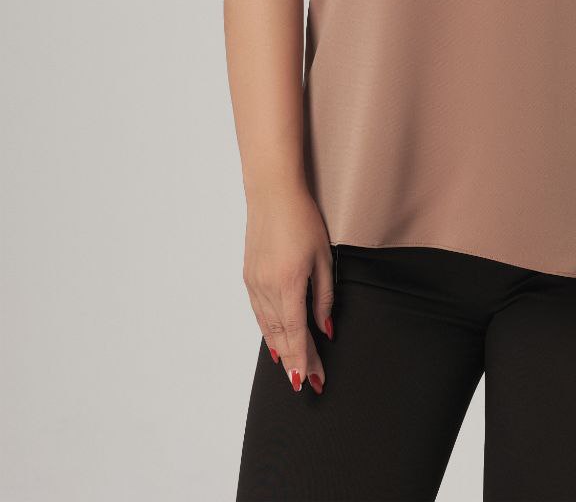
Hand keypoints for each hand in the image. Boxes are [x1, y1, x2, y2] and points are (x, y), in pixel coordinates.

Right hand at [242, 184, 334, 394]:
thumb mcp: (323, 257)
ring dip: (281, 349)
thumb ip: (324, 296)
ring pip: (268, 328)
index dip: (305, 359)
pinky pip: (259, 313)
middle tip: (307, 381)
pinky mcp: (248, 277)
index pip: (298, 334)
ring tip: (292, 368)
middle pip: (282, 336)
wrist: (272, 194)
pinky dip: (268, 331)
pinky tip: (276, 340)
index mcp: (289, 285)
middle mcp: (267, 289)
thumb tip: (326, 328)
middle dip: (296, 360)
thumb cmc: (303, 219)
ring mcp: (254, 284)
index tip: (311, 380)